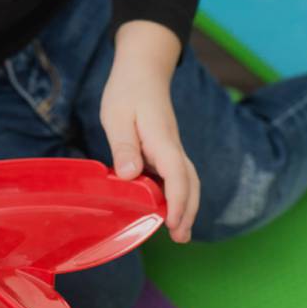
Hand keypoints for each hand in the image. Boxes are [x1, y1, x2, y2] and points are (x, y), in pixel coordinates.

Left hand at [101, 20, 199, 242]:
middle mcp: (173, 147)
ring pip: (186, 180)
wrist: (143, 69)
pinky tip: (165, 206)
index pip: (178, 176)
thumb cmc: (127, 91)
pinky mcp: (166, 148)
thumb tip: (131, 176)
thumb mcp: (117, 115)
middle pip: (189, 183)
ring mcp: (172, 148)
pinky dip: (177, 193)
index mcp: (162, 140)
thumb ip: (124, 145)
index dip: (178, 203)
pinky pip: (176, 175)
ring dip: (185, 205)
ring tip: (178, 231)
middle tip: (180, 238)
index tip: (173, 224)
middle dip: (188, 212)